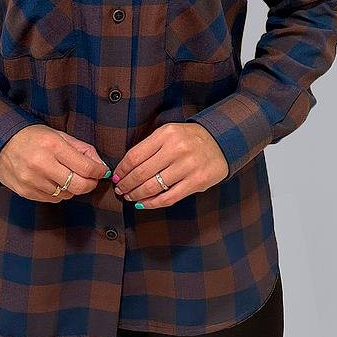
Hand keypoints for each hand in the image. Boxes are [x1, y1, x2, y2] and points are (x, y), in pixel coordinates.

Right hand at [0, 125, 110, 201]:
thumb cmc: (32, 137)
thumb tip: (100, 165)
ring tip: (65, 175)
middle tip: (90, 178)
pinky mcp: (26, 192)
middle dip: (90, 183)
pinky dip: (58, 192)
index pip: (86, 167)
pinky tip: (52, 180)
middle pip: (79, 186)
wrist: (0, 144)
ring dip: (72, 187)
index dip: (99, 171)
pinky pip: (53, 199)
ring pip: (67, 194)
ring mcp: (33, 180)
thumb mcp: (58, 135)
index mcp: (53, 146)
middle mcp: (42, 164)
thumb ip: (82, 149)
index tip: (101, 171)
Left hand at [110, 123, 228, 207]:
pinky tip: (144, 204)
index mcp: (166, 134)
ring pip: (153, 187)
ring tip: (130, 197)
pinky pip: (169, 197)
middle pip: (141, 173)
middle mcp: (176, 149)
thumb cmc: (189, 139)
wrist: (220, 142)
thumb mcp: (169, 133)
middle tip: (120, 190)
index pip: (135, 155)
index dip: (122, 170)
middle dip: (127, 184)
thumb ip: (150, 147)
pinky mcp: (197, 182)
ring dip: (137, 195)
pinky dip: (153, 203)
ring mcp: (188, 166)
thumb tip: (125, 168)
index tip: (116, 177)